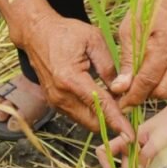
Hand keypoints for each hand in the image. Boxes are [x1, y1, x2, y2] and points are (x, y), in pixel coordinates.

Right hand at [16, 12, 132, 138]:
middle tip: (126, 106)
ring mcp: (55, 100)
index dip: (117, 121)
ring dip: (101, 116)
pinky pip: (77, 115)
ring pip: (85, 121)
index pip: (100, 106)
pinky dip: (91, 112)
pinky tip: (100, 97)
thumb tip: (122, 89)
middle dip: (111, 120)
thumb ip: (109, 66)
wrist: (36, 33)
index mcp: (70, 79)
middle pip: (93, 122)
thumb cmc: (65, 32)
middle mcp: (60, 95)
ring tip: (114, 99)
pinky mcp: (53, 102)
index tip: (130, 135)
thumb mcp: (93, 40)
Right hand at [96, 103, 166, 167]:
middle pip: (122, 163)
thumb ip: (146, 155)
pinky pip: (144, 166)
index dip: (106, 164)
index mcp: (129, 135)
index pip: (107, 149)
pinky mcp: (152, 152)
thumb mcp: (158, 139)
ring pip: (133, 166)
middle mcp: (133, 142)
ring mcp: (142, 148)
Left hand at [112, 0, 166, 107]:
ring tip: (145, 82)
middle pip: (164, 91)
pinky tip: (159, 75)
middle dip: (146, 95)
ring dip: (159, 92)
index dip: (133, 95)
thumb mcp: (130, 29)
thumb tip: (120, 87)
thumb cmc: (150, 5)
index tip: (120, 102)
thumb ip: (127, 60)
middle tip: (131, 90)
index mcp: (166, 40)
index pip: (149, 80)